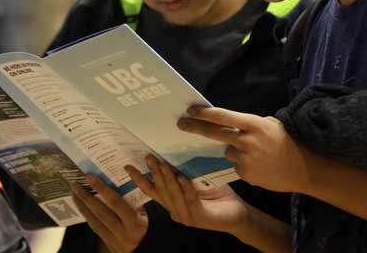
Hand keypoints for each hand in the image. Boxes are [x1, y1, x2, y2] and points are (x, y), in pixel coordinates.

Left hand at [70, 175, 147, 252]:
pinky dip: (86, 215)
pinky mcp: (107, 244)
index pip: (116, 202)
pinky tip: (81, 205)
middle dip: (86, 197)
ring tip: (74, 192)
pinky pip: (94, 227)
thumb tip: (115, 180)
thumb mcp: (143, 212)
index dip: (102, 189)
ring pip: (94, 221)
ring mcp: (114, 240)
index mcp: (135, 222)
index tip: (90, 177)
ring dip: (82, 205)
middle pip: (101, 212)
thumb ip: (131, 199)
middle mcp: (124, 233)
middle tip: (75, 184)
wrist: (143, 249)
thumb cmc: (143, 224)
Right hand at [125, 155, 249, 234]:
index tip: (128, 166)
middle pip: (160, 190)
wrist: (238, 214)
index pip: (152, 190)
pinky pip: (191, 200)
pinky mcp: (200, 217)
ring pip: (173, 195)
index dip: (139, 179)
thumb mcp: (196, 180)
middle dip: (153, 173)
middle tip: (148, 157)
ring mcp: (186, 216)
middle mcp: (175, 210)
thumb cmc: (217, 195)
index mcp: (172, 202)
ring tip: (162, 163)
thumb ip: (183, 171)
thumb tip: (172, 148)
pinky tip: (182, 177)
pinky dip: (185, 189)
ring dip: (167, 179)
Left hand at [177, 106, 309, 191]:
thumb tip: (227, 122)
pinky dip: (243, 164)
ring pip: (227, 151)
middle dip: (195, 128)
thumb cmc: (287, 141)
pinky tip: (258, 165)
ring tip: (254, 153)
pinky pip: (236, 166)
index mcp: (253, 124)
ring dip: (233, 151)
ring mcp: (245, 159)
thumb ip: (248, 124)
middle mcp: (246, 141)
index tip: (190, 110)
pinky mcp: (246, 174)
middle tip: (181, 124)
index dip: (204, 113)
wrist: (304, 168)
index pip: (222, 116)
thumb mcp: (270, 124)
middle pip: (214, 133)